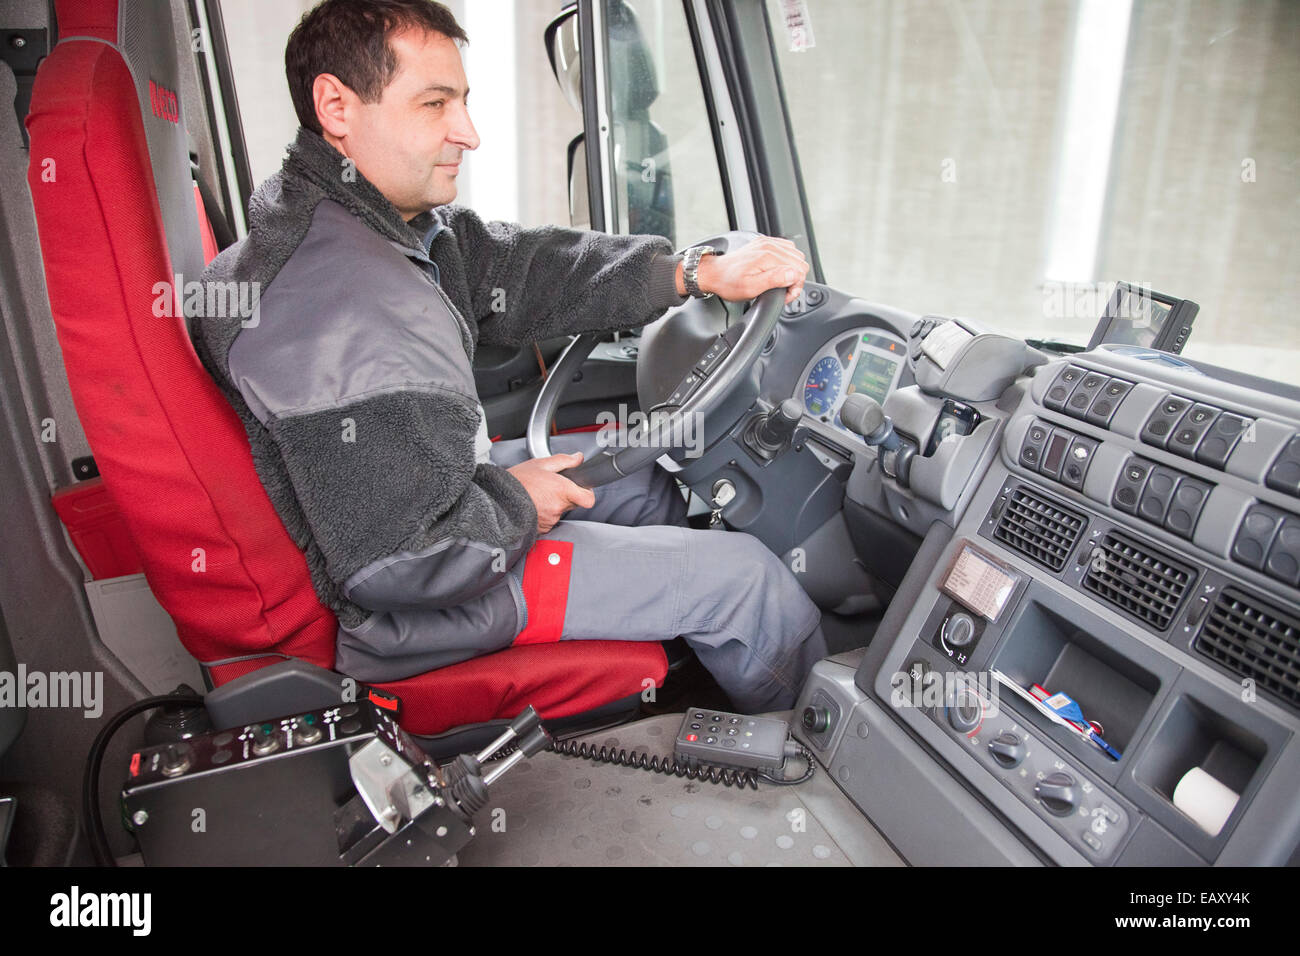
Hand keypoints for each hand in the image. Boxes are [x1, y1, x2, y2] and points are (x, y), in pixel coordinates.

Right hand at [507, 452, 596, 533]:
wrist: (497, 498)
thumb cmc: (517, 481)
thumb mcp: (541, 464)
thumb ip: (564, 460)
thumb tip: (578, 458)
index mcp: (562, 490)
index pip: (588, 499)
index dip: (587, 493)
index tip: (581, 488)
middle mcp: (558, 506)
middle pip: (574, 504)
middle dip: (568, 496)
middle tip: (553, 488)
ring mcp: (550, 519)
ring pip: (561, 512)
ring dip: (554, 505)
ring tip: (539, 495)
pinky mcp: (543, 528)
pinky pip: (550, 520)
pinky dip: (545, 513)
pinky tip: (535, 504)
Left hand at [676, 236, 809, 304]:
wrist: (714, 273)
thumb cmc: (729, 283)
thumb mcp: (751, 288)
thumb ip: (774, 280)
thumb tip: (794, 274)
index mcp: (768, 256)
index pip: (800, 270)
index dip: (795, 286)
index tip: (785, 295)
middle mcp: (769, 246)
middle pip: (800, 262)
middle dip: (795, 279)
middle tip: (782, 290)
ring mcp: (767, 242)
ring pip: (796, 255)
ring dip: (792, 270)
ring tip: (779, 282)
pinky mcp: (765, 243)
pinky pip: (787, 249)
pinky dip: (786, 262)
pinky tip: (776, 271)